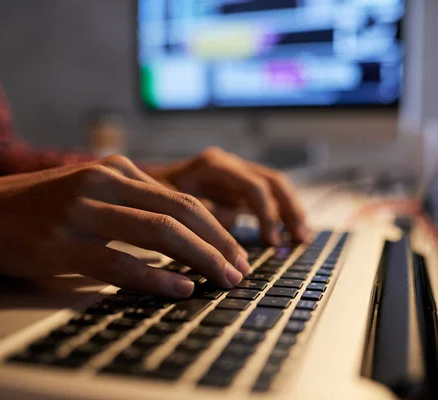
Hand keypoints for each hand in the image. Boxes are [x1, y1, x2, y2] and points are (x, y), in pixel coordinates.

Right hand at [0, 155, 249, 297]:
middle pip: (180, 213)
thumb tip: (186, 235)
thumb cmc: (46, 207)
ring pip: (158, 233)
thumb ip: (137, 204)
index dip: (217, 228)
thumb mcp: (96, 191)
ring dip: (200, 258)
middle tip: (240, 270)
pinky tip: (180, 288)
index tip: (237, 253)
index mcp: (119, 169)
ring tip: (224, 280)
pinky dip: (155, 277)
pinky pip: (120, 261)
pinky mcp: (64, 242)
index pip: (183, 198)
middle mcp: (106, 181)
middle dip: (218, 244)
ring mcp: (84, 210)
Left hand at [148, 147, 308, 245]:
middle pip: (272, 182)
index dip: (266, 214)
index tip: (271, 242)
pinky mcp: (235, 186)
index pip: (253, 186)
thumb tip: (231, 226)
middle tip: (299, 240)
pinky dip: (280, 213)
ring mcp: (233, 173)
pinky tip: (290, 233)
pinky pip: (266, 196)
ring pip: (274, 186)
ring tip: (303, 238)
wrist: (134, 186)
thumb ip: (200, 213)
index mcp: (212, 164)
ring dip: (291, 211)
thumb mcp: (165, 206)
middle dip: (288, 211)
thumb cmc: (145, 197)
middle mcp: (227, 164)